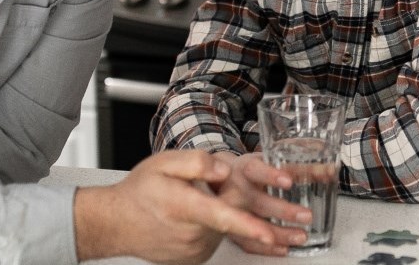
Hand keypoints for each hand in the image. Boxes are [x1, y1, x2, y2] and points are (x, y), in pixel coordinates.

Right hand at [74, 150, 295, 264]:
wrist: (115, 223)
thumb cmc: (139, 192)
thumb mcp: (163, 163)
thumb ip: (195, 162)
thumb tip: (224, 168)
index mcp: (186, 207)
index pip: (222, 217)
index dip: (248, 226)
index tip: (269, 234)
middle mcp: (193, 232)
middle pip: (237, 222)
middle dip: (272, 225)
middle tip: (303, 224)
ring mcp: (194, 249)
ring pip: (228, 230)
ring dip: (238, 220)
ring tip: (218, 207)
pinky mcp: (196, 257)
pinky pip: (217, 240)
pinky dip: (220, 229)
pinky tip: (198, 218)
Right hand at [210, 152, 315, 255]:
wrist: (215, 182)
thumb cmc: (250, 171)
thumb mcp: (269, 162)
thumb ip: (299, 166)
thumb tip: (330, 170)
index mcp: (244, 168)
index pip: (255, 170)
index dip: (271, 176)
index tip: (288, 181)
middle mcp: (235, 189)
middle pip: (258, 201)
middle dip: (283, 210)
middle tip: (307, 215)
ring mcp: (231, 211)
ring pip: (253, 224)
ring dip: (279, 233)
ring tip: (301, 236)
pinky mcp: (230, 229)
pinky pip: (246, 243)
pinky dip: (266, 248)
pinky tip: (284, 249)